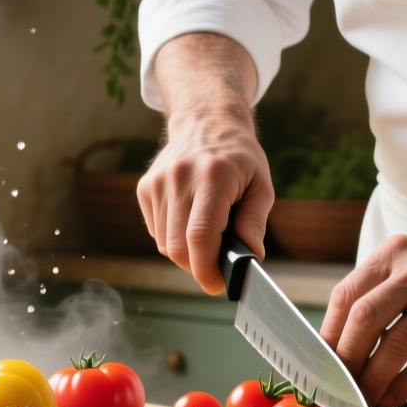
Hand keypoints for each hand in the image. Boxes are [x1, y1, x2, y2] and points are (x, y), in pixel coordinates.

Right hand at [137, 33, 271, 293]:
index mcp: (213, 176)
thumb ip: (255, 221)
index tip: (217, 285)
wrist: (206, 121)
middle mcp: (179, 178)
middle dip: (198, 267)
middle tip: (217, 268)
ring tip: (208, 239)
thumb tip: (250, 256)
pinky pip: (157, 231)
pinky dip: (174, 238)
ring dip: (186, 253)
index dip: (206, 269)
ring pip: (165, 244)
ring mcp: (157, 182)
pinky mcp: (145, 188)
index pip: (200, 235)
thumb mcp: (261, 184)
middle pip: (178, 246)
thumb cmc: (239, 157)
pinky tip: (190, 222)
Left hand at [320, 234, 406, 406]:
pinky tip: (391, 399)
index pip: (345, 296)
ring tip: (362, 401)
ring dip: (372, 379)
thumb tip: (337, 346)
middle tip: (336, 389)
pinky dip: (404, 385)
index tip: (318, 366)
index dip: (328, 336)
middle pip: (364, 319)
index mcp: (392, 254)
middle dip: (345, 361)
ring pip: (395, 343)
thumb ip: (378, 295)